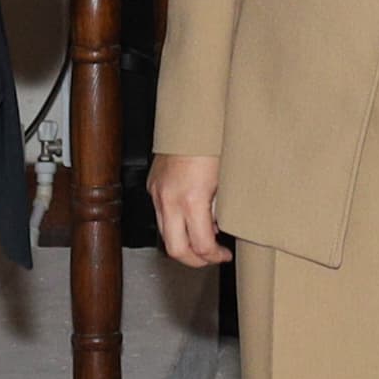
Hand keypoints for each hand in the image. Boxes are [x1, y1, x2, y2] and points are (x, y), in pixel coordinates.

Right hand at [149, 152, 230, 267]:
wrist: (191, 118)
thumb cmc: (214, 143)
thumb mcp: (226, 181)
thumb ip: (221, 209)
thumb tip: (218, 229)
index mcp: (191, 199)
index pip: (200, 245)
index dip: (214, 256)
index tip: (224, 255)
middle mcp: (169, 199)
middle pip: (175, 249)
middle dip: (195, 260)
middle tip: (211, 258)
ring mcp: (157, 193)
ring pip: (165, 234)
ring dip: (183, 243)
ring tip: (203, 238)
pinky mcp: (152, 186)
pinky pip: (161, 215)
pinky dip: (176, 224)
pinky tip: (191, 216)